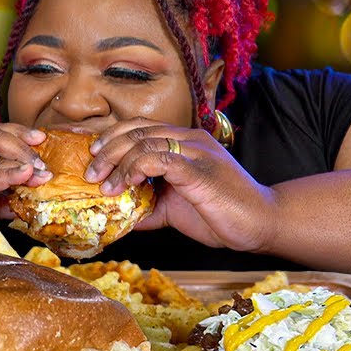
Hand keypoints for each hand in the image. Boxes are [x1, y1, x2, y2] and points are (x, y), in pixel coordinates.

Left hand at [84, 118, 276, 250]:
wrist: (260, 224)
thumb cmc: (219, 213)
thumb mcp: (172, 208)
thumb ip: (146, 206)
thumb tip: (116, 216)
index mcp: (184, 142)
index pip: (139, 126)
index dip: (111, 137)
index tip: (91, 156)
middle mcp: (189, 139)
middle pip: (136, 130)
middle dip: (106, 150)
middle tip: (90, 173)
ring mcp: (196, 152)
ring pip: (144, 142)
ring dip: (117, 164)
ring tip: (105, 185)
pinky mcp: (199, 170)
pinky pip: (159, 159)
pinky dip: (136, 170)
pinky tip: (128, 185)